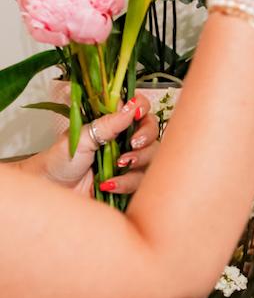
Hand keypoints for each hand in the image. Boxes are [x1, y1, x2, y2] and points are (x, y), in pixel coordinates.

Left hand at [28, 96, 159, 196]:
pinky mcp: (130, 182)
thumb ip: (107, 124)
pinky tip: (109, 184)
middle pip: (153, 132)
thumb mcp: (81, 138)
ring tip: (117, 166)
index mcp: (114, 123)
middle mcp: (126, 140)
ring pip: (152, 157)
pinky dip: (126, 182)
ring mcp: (131, 162)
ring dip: (137, 161)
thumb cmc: (62, 159)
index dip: (143, 108)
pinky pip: (142, 181)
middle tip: (132, 144)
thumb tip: (130, 108)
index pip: (138, 108)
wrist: (55, 189)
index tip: (137, 115)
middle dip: (146, 137)